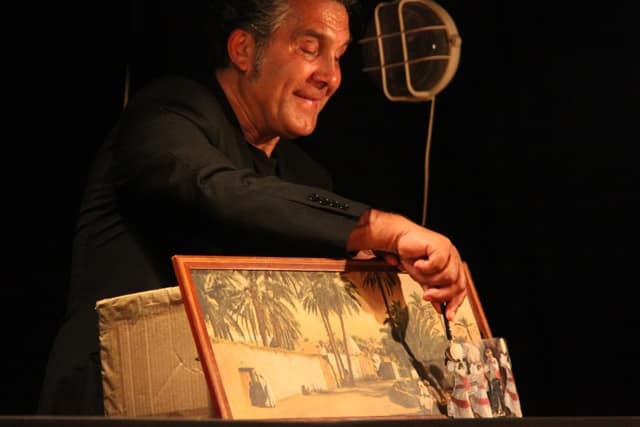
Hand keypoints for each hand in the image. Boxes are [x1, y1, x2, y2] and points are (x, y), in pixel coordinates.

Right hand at [347, 209, 466, 320]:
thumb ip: (433, 291)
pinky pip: (438, 264)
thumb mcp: (423, 279)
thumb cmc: (411, 255)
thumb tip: (439, 308)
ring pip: (448, 277)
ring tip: (419, 274)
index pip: (461, 288)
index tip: (448, 315)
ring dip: (430, 279)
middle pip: (457, 285)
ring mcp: (449, 251)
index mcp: (452, 266)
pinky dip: (425, 267)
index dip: (455, 303)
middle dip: (442, 294)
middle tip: (427, 295)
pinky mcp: (441, 245)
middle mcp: (453, 258)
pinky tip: (418, 263)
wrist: (399, 240)